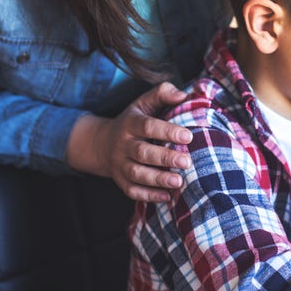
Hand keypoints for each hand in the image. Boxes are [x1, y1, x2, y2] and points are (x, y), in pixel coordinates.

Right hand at [68, 82, 192, 200]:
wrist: (102, 143)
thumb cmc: (134, 121)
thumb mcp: (144, 103)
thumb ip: (162, 93)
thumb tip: (183, 95)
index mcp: (130, 123)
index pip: (147, 126)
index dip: (167, 131)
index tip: (188, 136)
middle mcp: (122, 144)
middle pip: (142, 152)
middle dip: (164, 158)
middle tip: (186, 161)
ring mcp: (119, 164)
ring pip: (136, 174)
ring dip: (157, 180)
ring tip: (179, 182)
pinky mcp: (120, 181)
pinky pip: (132, 191)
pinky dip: (148, 196)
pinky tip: (167, 197)